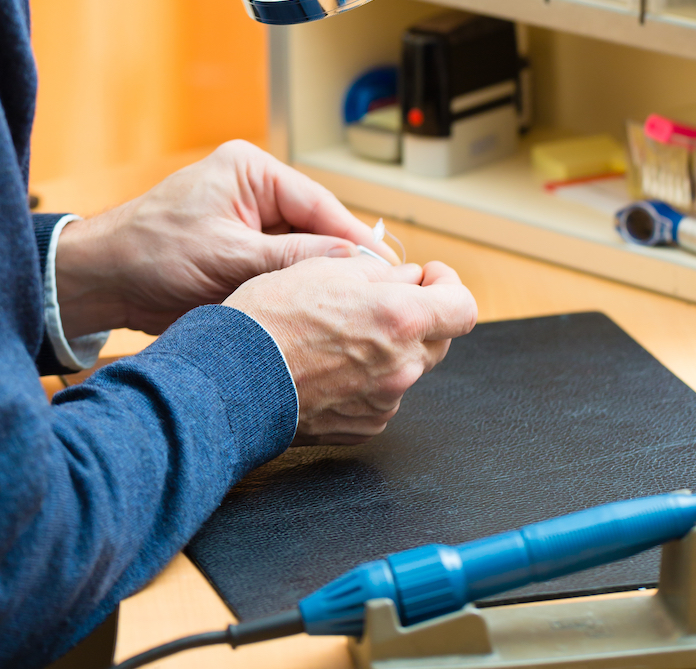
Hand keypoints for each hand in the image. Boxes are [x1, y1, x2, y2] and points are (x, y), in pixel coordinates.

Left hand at [54, 139, 397, 338]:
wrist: (100, 283)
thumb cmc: (149, 253)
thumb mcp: (226, 257)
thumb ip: (290, 259)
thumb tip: (349, 264)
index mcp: (251, 171)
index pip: (319, 203)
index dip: (356, 238)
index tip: (388, 268)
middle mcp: (254, 190)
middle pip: (316, 228)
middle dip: (342, 261)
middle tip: (382, 293)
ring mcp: (248, 222)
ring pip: (302, 253)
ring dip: (321, 280)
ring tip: (358, 306)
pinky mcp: (241, 253)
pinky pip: (282, 271)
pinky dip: (297, 290)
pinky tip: (320, 312)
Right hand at [225, 254, 477, 443]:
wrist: (232, 380)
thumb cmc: (271, 319)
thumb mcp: (327, 268)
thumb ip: (381, 272)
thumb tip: (408, 277)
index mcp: (399, 319)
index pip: (463, 307)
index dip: (449, 286)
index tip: (428, 277)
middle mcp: (401, 366)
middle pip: (438, 338)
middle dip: (417, 315)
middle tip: (377, 299)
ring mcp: (384, 402)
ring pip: (406, 367)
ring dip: (389, 348)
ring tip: (339, 334)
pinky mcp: (364, 427)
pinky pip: (381, 396)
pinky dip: (367, 379)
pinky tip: (329, 366)